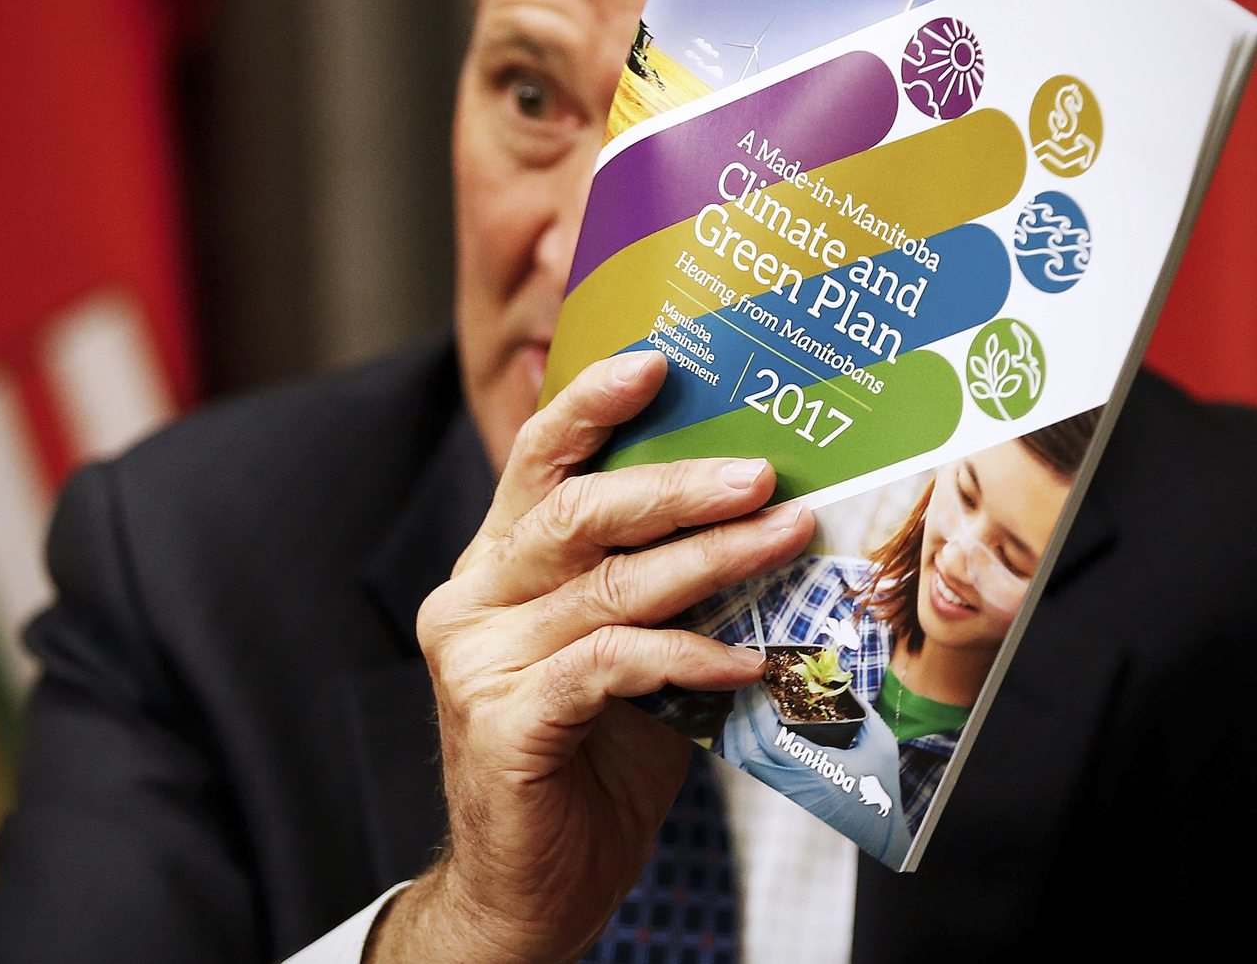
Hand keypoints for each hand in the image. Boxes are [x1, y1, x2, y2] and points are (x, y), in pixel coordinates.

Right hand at [366, 350, 815, 962]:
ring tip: (785, 540)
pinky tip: (745, 661)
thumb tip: (766, 520)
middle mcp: (471, 601)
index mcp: (495, 568)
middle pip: (572, 510)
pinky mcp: (504, 723)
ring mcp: (477, 661)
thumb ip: (661, 592)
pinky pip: (610, 666)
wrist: (530, 890)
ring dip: (709, 560)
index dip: (588, 405)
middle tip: (762, 472)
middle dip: (675, 483)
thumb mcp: (628, 658)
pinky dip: (686, 657)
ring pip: (605, 584)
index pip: (534, 463)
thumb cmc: (589, 764)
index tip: (658, 366)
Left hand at [718, 670, 906, 866]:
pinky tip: (746, 731)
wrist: (880, 836)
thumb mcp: (880, 746)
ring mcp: (782, 801)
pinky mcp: (777, 804)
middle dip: (741, 716)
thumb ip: (860, 710)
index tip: (759, 687)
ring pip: (739, 765)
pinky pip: (745, 774)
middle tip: (747, 690)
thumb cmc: (881, 793)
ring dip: (736, 732)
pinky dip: (739, 749)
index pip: (770, 740)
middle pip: (745, 751)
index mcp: (819, 775)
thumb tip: (831, 681)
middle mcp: (794, 791)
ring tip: (745, 706)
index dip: (757, 710)